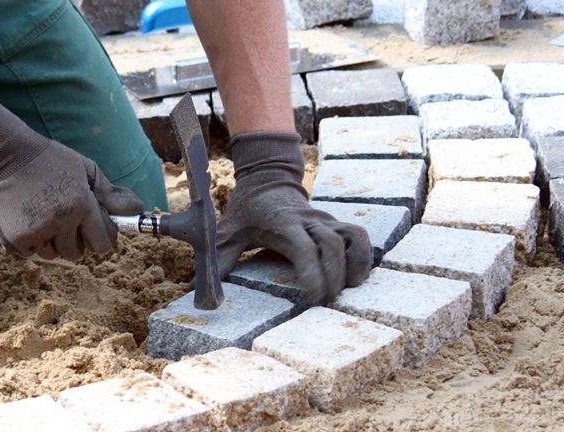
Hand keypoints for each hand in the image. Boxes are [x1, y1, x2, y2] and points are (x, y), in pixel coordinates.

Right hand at [0, 95, 143, 259]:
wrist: (0, 154)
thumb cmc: (47, 159)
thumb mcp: (84, 169)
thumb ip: (110, 193)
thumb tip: (138, 209)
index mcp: (81, 205)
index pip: (104, 243)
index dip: (100, 234)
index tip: (92, 224)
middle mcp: (59, 223)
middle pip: (76, 253)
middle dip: (74, 238)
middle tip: (62, 214)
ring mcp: (34, 234)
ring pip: (52, 255)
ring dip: (50, 241)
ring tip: (41, 213)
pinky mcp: (12, 240)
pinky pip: (29, 254)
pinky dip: (28, 241)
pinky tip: (24, 217)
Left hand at [216, 132, 371, 303]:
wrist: (267, 179)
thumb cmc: (246, 211)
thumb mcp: (226, 232)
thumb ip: (215, 261)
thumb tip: (199, 293)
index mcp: (282, 224)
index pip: (304, 248)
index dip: (311, 273)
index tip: (311, 297)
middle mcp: (308, 220)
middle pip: (332, 248)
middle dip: (333, 278)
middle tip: (325, 304)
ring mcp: (325, 220)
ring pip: (351, 240)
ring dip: (353, 267)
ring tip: (347, 292)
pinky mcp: (336, 222)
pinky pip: (359, 236)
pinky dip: (364, 255)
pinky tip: (358, 277)